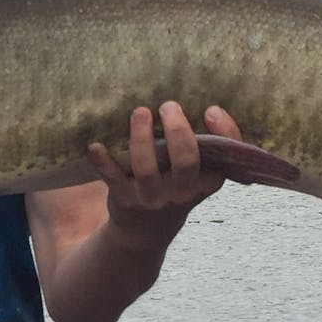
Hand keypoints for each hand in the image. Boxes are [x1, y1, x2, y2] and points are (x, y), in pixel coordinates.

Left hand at [87, 101, 241, 243]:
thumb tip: (191, 90)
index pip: (226, 158)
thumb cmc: (175, 186)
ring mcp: (153, 197)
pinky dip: (103, 161)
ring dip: (141, 138)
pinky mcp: (125, 200)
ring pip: (147, 169)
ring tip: (140, 112)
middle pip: (186, 161)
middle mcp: (183, 191)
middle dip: (178, 131)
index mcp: (207, 180)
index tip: (212, 109)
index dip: (225, 133)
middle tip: (169, 105)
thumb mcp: (195, 173)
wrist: (146, 231)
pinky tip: (95, 145)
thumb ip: (198, 144)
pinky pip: (113, 179)